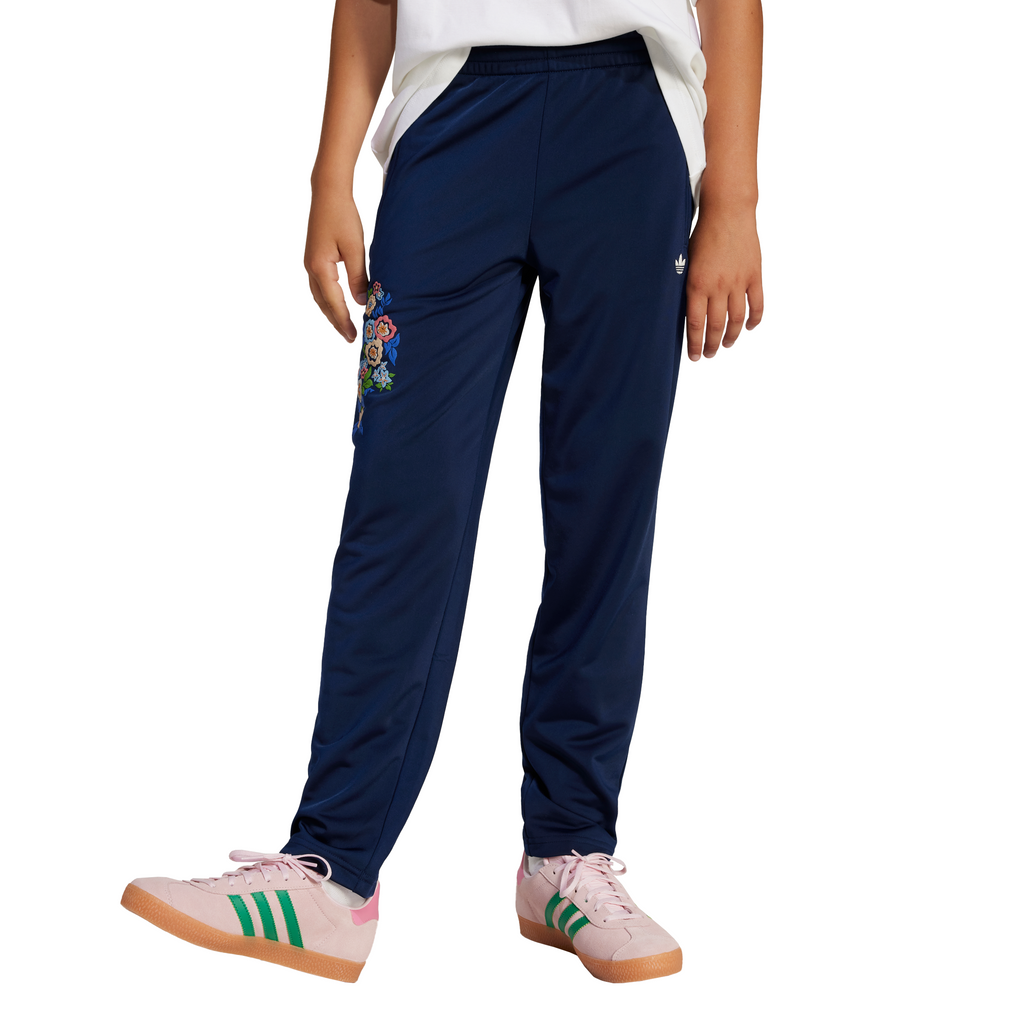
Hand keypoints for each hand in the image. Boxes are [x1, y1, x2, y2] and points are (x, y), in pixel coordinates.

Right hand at [304, 187, 369, 341]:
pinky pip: (319, 286)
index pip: (334, 303)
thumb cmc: (343, 217)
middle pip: (323, 303)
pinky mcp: (313, 258)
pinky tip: (337, 303)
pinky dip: (328, 299)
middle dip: (336, 321)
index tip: (353, 336)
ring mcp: (310, 263)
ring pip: (319, 296)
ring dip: (331, 312)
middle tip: (350, 337)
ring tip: (343, 325)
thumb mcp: (355, 248)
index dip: (344, 321)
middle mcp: (311, 268)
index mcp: (320, 268)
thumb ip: (358, 277)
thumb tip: (361, 302)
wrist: (328, 193)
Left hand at [685, 205, 763, 359]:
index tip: (694, 356)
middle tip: (708, 355)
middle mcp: (718, 286)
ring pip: (737, 320)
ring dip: (732, 336)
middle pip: (716, 326)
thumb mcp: (686, 261)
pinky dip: (754, 319)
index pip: (695, 324)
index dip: (695, 344)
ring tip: (726, 344)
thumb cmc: (702, 235)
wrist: (728, 212)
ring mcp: (739, 282)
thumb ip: (687, 286)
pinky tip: (749, 328)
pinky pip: (757, 304)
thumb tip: (685, 310)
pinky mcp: (755, 275)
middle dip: (711, 345)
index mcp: (697, 284)